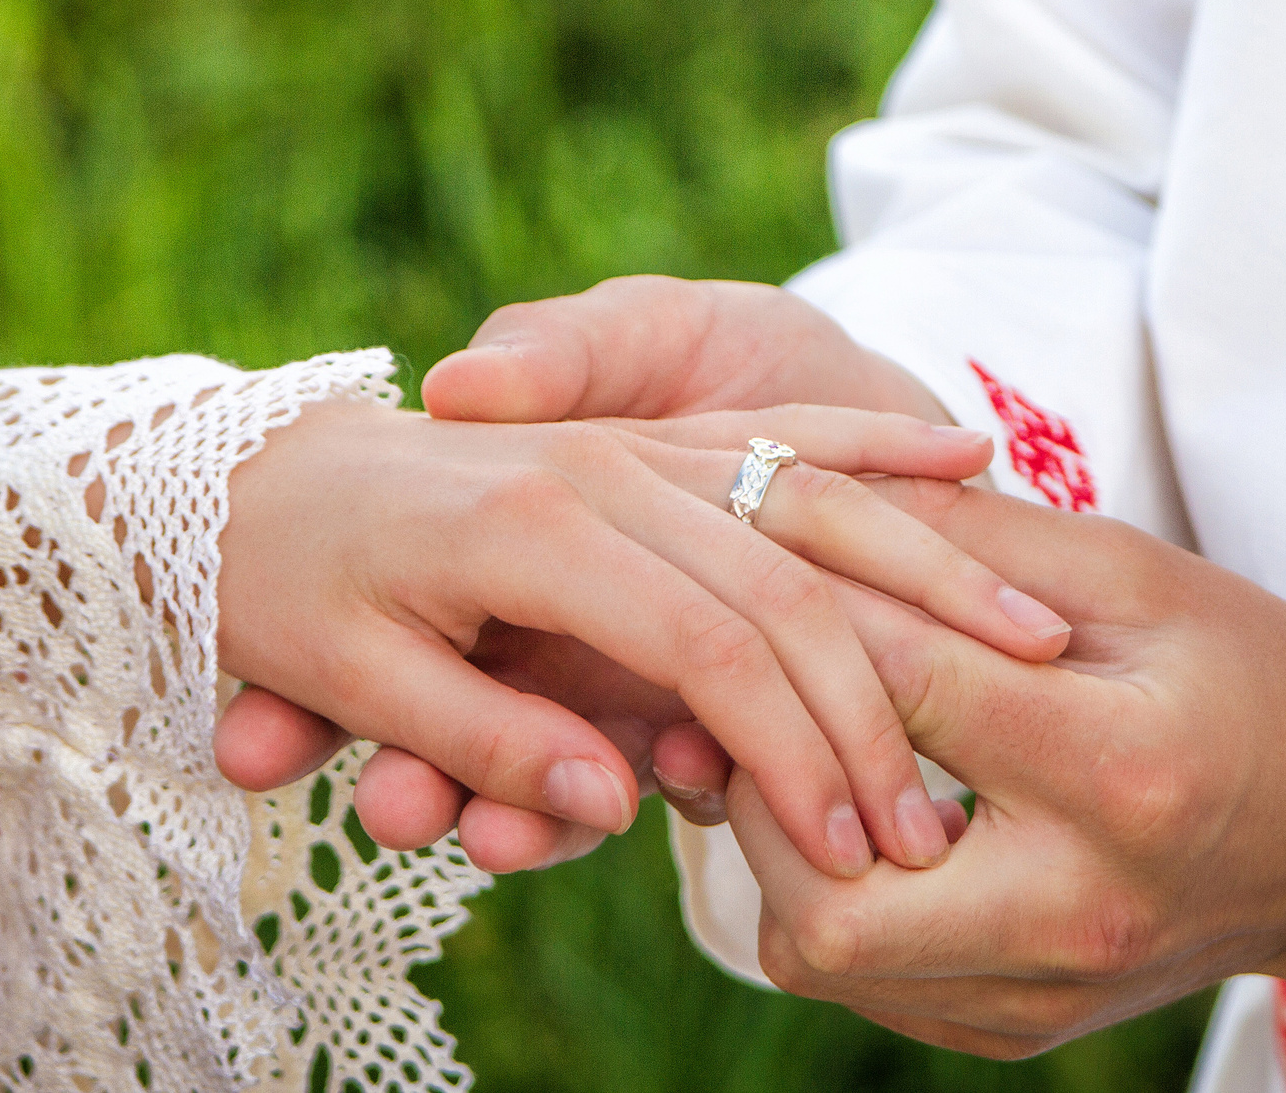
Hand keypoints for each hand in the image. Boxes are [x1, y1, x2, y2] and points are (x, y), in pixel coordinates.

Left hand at [266, 275, 957, 864]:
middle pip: (788, 580)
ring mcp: (632, 442)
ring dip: (925, 568)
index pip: (715, 644)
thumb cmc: (284, 579)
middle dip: (882, 702)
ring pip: (811, 497)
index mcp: (536, 522)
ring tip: (1036, 638)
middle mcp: (604, 469)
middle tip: (951, 811)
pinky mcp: (649, 433)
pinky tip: (970, 454)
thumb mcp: (350, 671)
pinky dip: (874, 446)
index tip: (861, 853)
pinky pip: (783, 432)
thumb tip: (609, 801)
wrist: (249, 469)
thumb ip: (484, 733)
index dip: (796, 752)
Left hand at [722, 482, 1285, 1085]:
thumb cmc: (1249, 675)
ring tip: (797, 740)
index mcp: (1119, 772)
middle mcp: (1078, 910)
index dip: (812, 608)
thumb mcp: (1135, 572)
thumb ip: (971, 537)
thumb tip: (807, 495)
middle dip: (764, 782)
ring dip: (778, 841)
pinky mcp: (1016, 1028)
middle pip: (831, 896)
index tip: (753, 553)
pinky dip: (825, 890)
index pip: (905, 688)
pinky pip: (863, 982)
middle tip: (754, 691)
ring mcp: (1045, 990)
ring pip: (823, 954)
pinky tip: (846, 807)